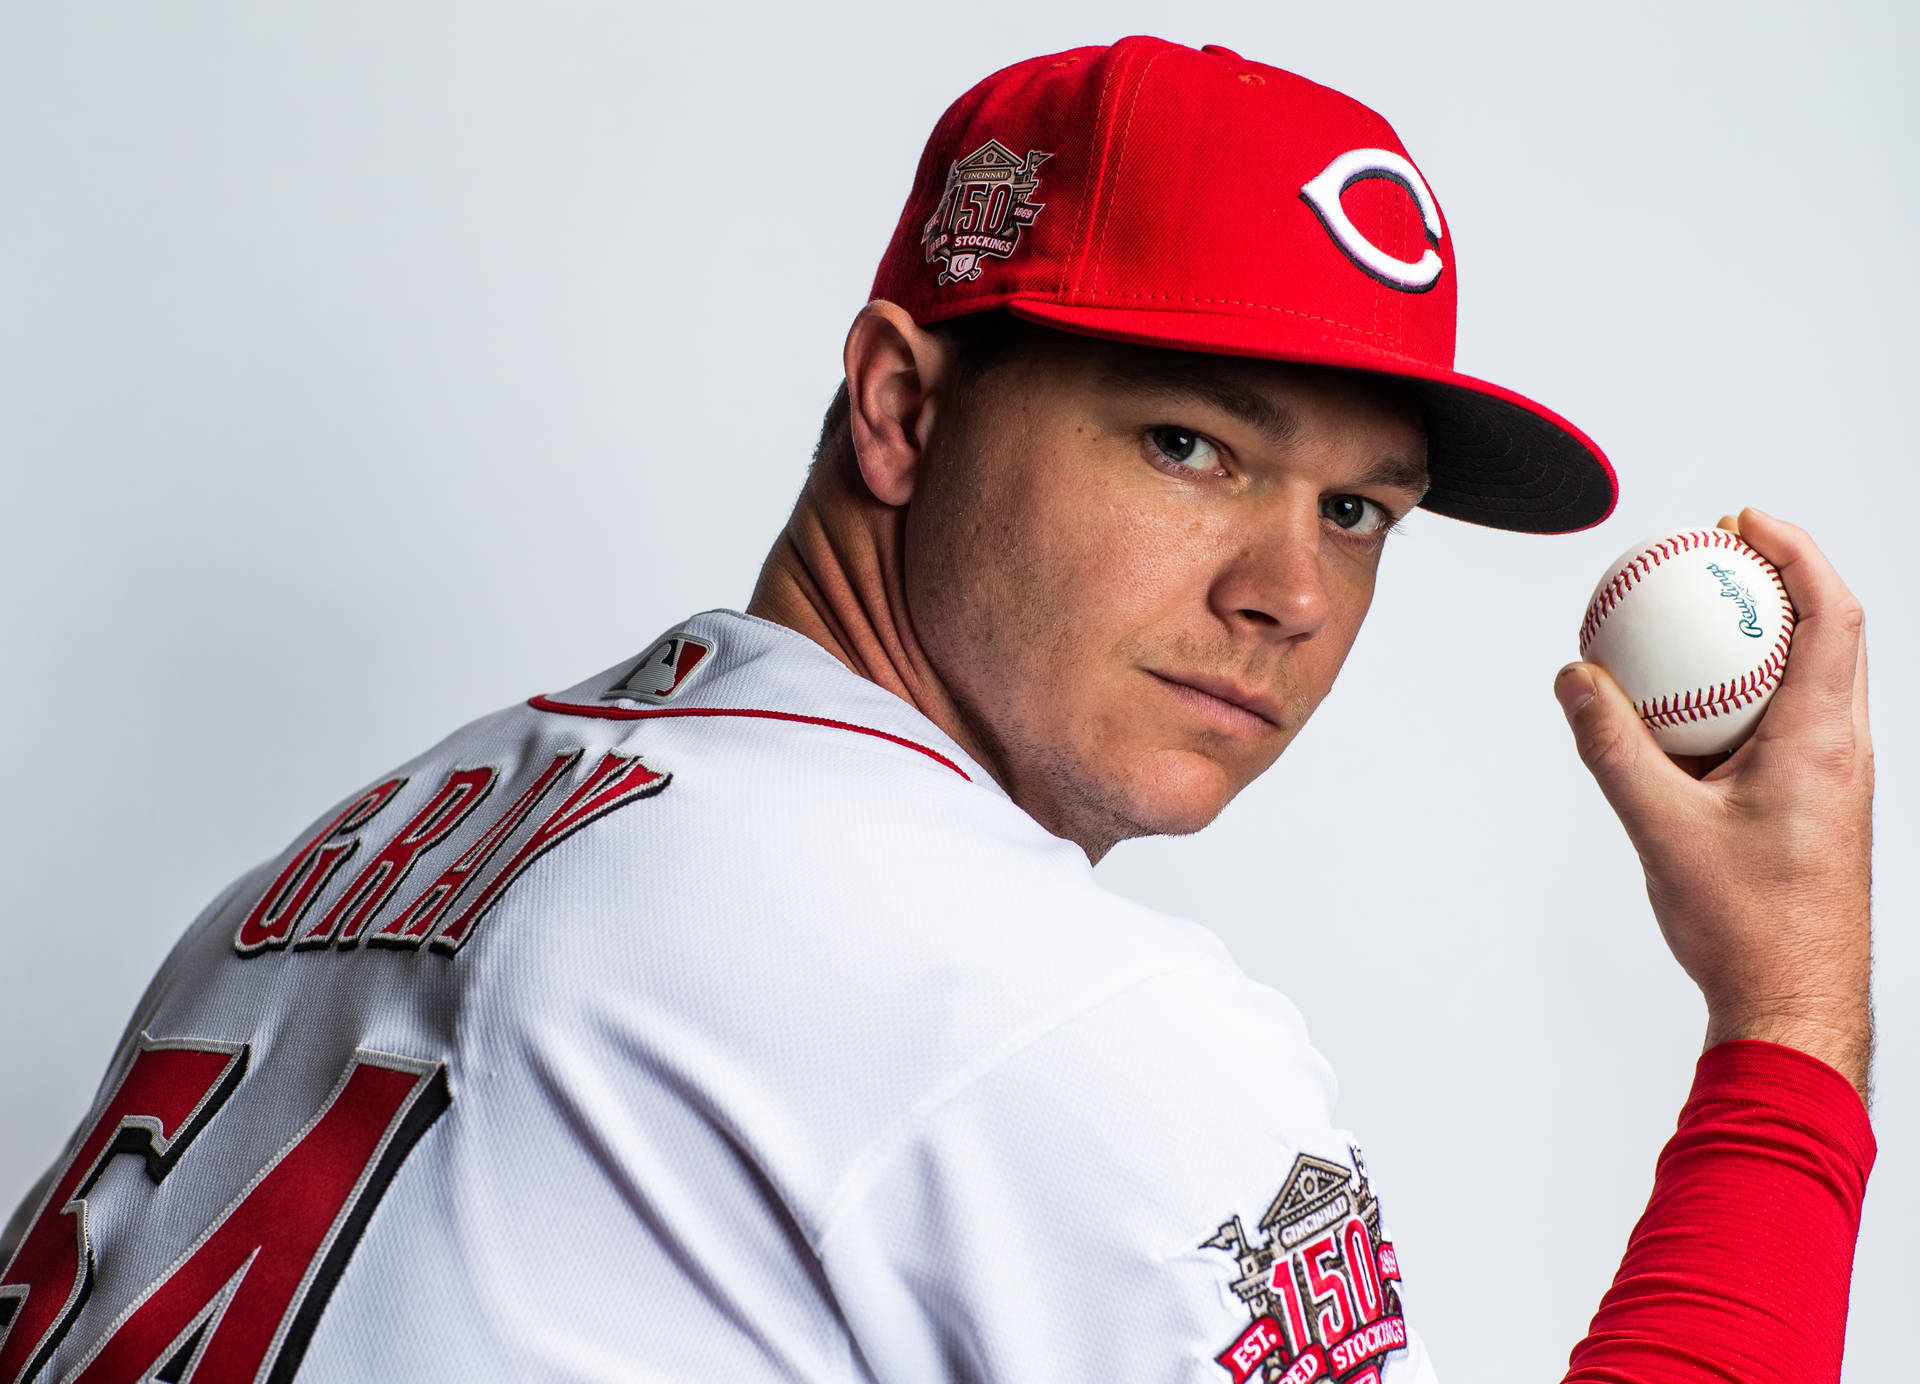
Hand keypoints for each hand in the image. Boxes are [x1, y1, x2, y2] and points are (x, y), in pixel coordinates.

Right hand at [1553, 508, 1873, 1104]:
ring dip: (1765, 633)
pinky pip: (1787, 720)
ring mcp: (1835, 777)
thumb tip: (1576, 677)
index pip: (1832, 614)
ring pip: (1813, 677)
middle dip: (1780, 575)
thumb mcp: (1661, 829)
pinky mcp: (1815, 803)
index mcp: (1824, 741)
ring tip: (1698, 614)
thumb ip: (1612, 747)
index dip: (1795, 551)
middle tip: (1717, 549)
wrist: (1795, 1005)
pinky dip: (1745, 689)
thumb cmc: (1747, 928)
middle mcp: (1844, 749)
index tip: (1743, 520)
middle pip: (1832, 631)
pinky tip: (1687, 705)